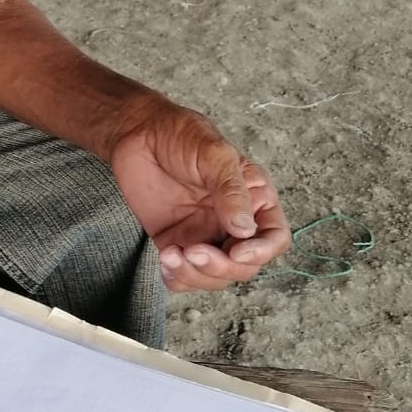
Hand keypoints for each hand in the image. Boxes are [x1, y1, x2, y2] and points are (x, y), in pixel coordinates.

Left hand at [109, 97, 289, 292]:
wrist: (138, 133)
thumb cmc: (181, 134)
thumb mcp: (214, 153)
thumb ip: (231, 190)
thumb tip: (245, 230)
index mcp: (254, 198)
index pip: (274, 237)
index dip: (260, 252)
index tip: (235, 252)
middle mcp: (233, 221)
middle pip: (245, 264)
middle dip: (221, 266)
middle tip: (193, 251)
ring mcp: (205, 235)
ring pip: (214, 276)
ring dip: (195, 275)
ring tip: (171, 255)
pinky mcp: (176, 243)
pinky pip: (184, 276)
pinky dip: (177, 278)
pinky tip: (165, 259)